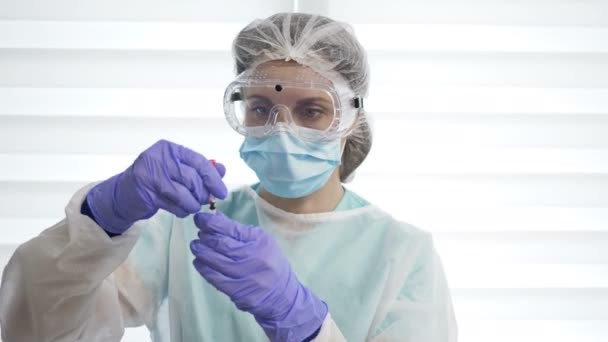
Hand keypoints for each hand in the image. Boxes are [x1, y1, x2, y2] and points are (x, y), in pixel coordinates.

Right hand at [86, 140, 226, 233]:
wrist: (124, 193)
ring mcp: (150, 176)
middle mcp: (159, 158)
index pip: (198, 161)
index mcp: (169, 149)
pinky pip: (173, 205)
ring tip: (192, 206)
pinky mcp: (146, 193)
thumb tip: (222, 170)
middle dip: (203, 193)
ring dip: (193, 204)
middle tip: (205, 201)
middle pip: (192, 178)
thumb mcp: (177, 169)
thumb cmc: (155, 179)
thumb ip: (199, 168)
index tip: (221, 191)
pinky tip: (181, 210)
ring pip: (183, 193)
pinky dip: (182, 210)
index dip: (213, 178)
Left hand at [190, 212, 326, 341]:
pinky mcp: (238, 292)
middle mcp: (254, 259)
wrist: (282, 294)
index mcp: (260, 243)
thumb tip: (216, 218)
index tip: (200, 218)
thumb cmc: (271, 263)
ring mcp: (246, 277)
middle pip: (221, 245)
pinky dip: (203, 268)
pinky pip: (215, 278)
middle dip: (205, 236)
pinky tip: (199, 262)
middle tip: (199, 233)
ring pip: (215, 261)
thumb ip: (239, 231)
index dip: (212, 223)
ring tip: (196, 246)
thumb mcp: (262, 241)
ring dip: (201, 251)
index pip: (231, 229)